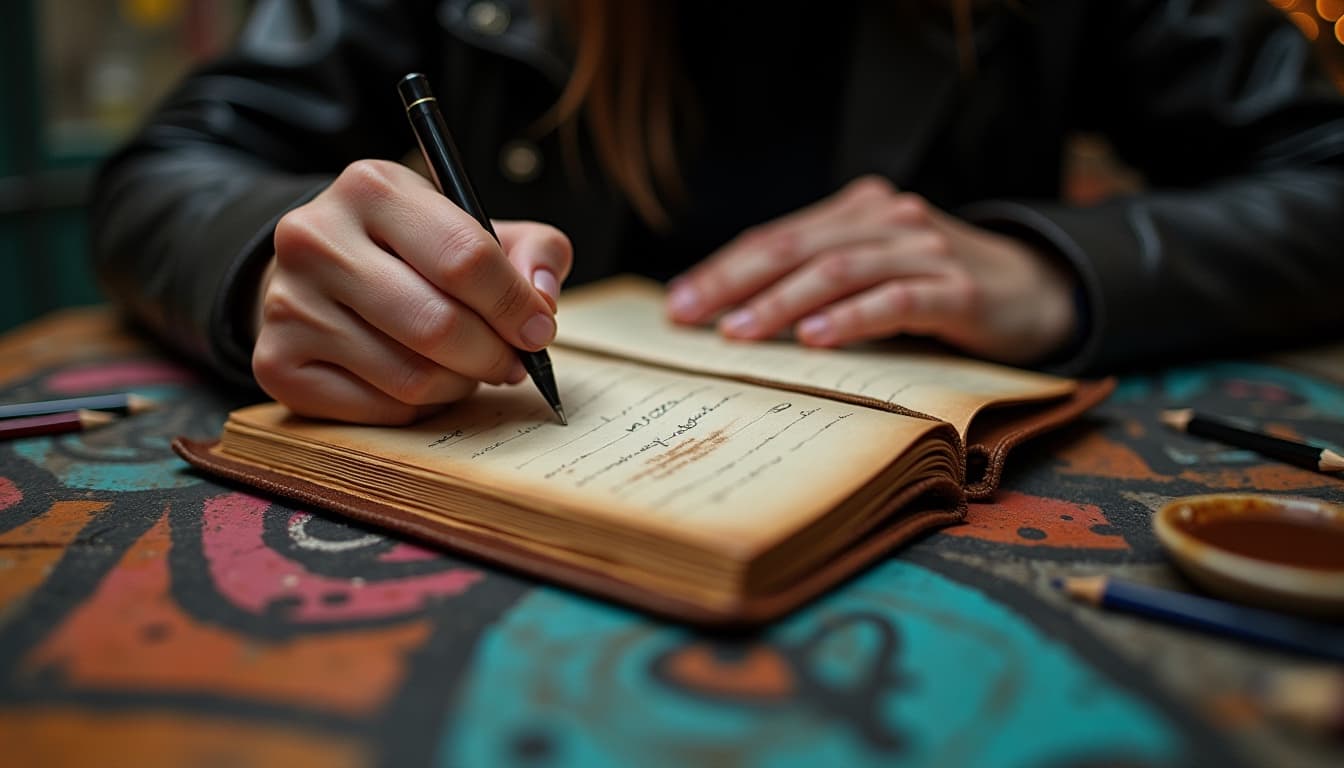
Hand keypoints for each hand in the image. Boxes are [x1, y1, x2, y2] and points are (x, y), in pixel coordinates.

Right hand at [251, 159, 571, 423]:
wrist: (321, 274)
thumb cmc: (415, 253)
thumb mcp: (477, 227)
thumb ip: (532, 250)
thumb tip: (542, 300)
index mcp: (372, 187)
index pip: (465, 256)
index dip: (515, 304)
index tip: (539, 329)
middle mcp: (316, 238)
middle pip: (437, 324)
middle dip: (494, 355)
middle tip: (513, 362)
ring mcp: (287, 302)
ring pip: (411, 376)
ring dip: (460, 384)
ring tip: (468, 368)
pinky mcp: (277, 361)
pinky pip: (380, 408)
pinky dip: (420, 407)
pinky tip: (424, 383)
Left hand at [665, 176, 1077, 364]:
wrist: (1038, 290)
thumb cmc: (939, 288)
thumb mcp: (876, 270)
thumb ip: (819, 278)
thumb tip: (733, 313)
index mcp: (860, 211)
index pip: (776, 237)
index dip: (723, 269)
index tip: (677, 303)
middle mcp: (888, 220)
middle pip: (795, 247)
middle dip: (734, 282)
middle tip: (689, 316)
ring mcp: (924, 251)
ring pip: (836, 271)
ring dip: (780, 302)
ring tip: (737, 331)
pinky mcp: (957, 290)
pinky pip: (894, 300)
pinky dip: (850, 318)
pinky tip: (814, 337)